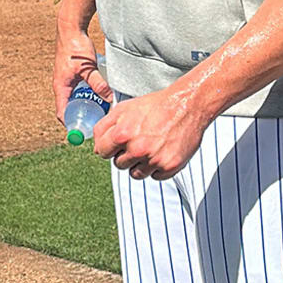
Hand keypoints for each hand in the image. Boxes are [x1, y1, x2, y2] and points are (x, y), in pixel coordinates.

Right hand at [53, 23, 110, 123]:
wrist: (70, 28)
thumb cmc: (75, 47)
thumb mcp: (88, 67)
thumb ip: (98, 83)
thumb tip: (109, 98)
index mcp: (60, 87)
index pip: (62, 114)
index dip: (72, 125)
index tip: (85, 132)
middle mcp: (61, 86)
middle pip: (69, 109)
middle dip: (81, 117)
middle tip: (98, 123)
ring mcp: (66, 80)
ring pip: (74, 100)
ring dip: (85, 106)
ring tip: (101, 110)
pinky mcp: (72, 74)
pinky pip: (78, 90)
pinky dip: (86, 95)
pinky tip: (99, 94)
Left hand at [93, 85, 209, 180]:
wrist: (186, 105)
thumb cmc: (154, 106)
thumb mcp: (123, 109)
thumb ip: (104, 127)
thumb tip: (96, 148)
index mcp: (122, 133)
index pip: (102, 152)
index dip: (108, 147)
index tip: (116, 143)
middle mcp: (137, 148)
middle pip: (119, 164)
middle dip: (125, 154)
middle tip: (139, 140)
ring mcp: (153, 159)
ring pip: (135, 174)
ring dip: (140, 163)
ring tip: (150, 146)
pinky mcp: (169, 166)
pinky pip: (154, 177)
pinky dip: (157, 168)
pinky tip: (162, 151)